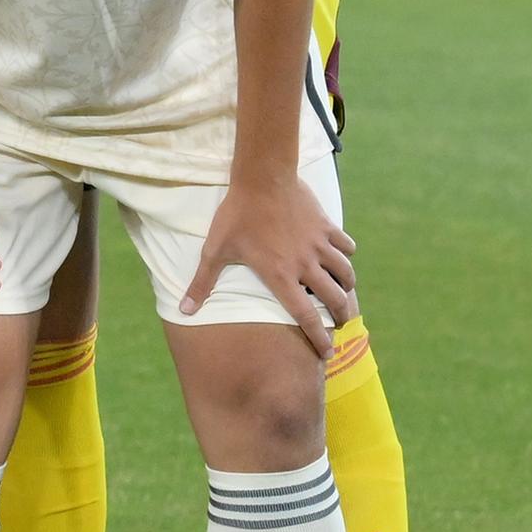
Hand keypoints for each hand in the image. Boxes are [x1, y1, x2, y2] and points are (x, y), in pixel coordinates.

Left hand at [188, 170, 356, 354]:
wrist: (262, 178)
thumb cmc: (236, 215)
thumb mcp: (215, 250)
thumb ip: (202, 283)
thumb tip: (183, 310)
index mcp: (281, 276)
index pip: (305, 316)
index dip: (318, 337)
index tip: (327, 353)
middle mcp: (306, 265)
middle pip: (335, 299)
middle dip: (342, 316)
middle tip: (340, 323)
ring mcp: (319, 245)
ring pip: (346, 274)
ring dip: (347, 287)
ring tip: (344, 294)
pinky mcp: (327, 227)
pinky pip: (347, 246)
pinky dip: (347, 255)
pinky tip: (342, 257)